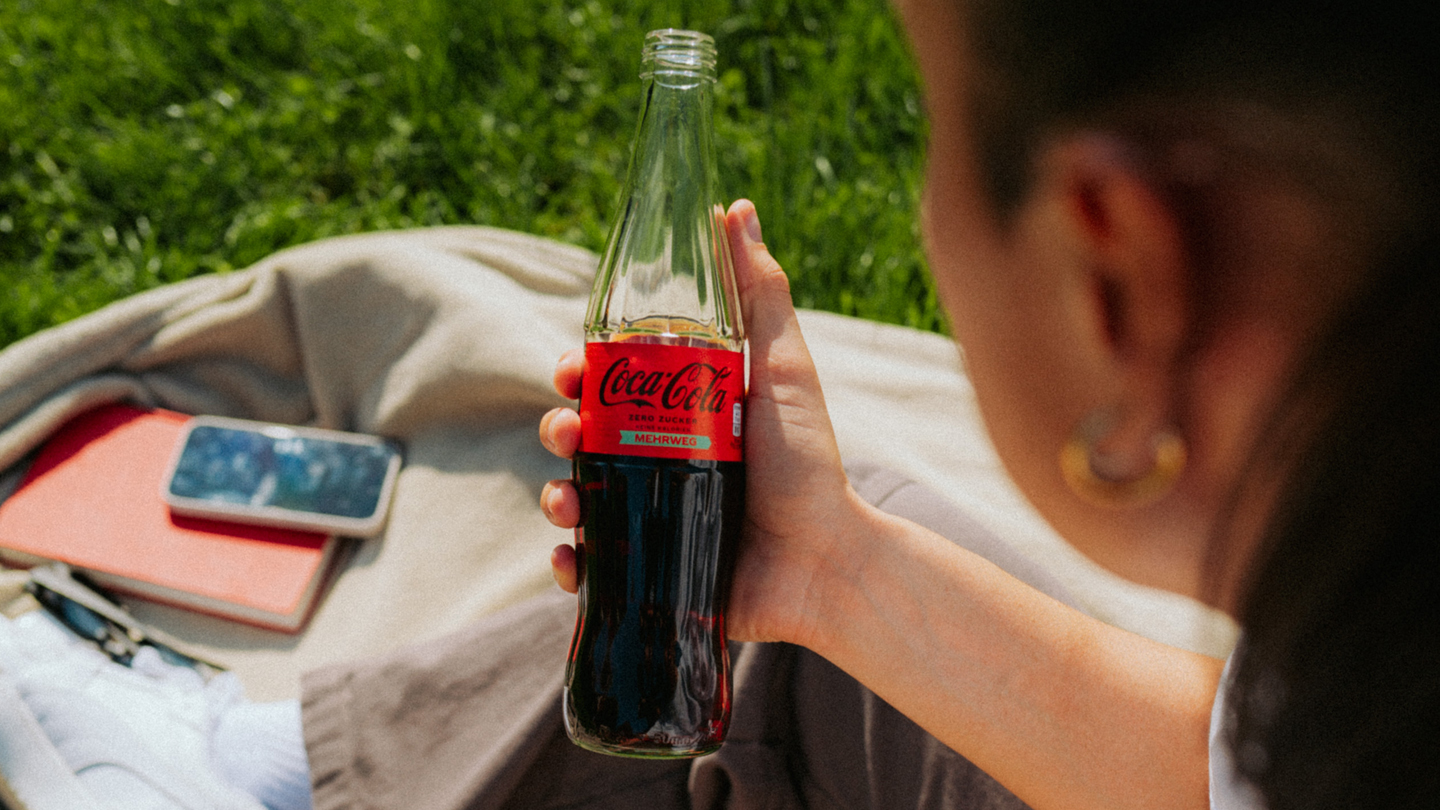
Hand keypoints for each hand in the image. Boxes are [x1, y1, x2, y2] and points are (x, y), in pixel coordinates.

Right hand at [538, 198, 870, 646]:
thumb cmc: (808, 462)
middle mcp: (658, 461)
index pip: (610, 384)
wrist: (824, 560)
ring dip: (555, 494)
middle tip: (569, 433)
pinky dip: (567, 562)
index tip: (571, 371)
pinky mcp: (647, 569)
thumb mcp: (781, 369)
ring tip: (566, 501)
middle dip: (559, 430)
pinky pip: (591, 564)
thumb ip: (760, 293)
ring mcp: (649, 516)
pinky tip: (568, 556)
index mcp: (678, 414)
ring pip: (577, 497)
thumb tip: (734, 209)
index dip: (579, 374)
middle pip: (584, 437)